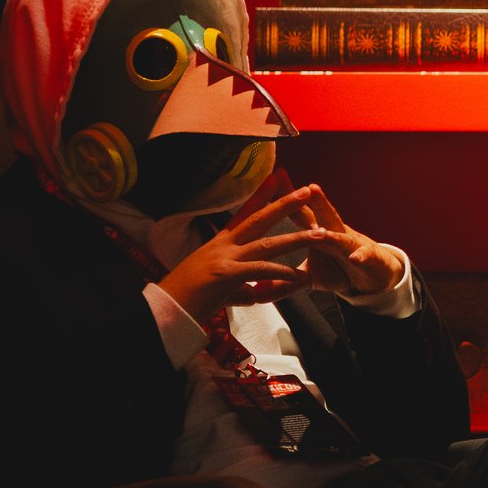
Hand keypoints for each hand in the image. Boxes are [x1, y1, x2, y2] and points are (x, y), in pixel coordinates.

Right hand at [157, 183, 344, 320]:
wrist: (166, 309)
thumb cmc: (187, 298)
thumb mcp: (220, 287)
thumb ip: (243, 287)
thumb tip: (257, 291)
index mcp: (220, 244)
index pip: (244, 214)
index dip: (260, 196)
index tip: (275, 178)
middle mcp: (223, 246)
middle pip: (259, 219)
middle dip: (284, 204)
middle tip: (307, 191)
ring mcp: (224, 258)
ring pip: (267, 244)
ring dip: (296, 239)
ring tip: (320, 234)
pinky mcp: (226, 275)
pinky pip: (260, 270)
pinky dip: (281, 272)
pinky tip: (299, 277)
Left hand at [284, 183, 408, 299]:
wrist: (374, 275)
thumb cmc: (338, 269)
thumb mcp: (309, 278)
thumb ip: (284, 284)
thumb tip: (256, 292)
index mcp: (317, 233)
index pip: (300, 212)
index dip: (286, 197)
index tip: (273, 177)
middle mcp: (334, 232)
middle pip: (321, 214)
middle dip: (312, 200)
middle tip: (305, 187)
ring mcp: (351, 244)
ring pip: (341, 232)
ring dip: (333, 224)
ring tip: (323, 226)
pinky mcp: (369, 258)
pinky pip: (365, 256)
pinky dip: (361, 256)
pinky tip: (356, 256)